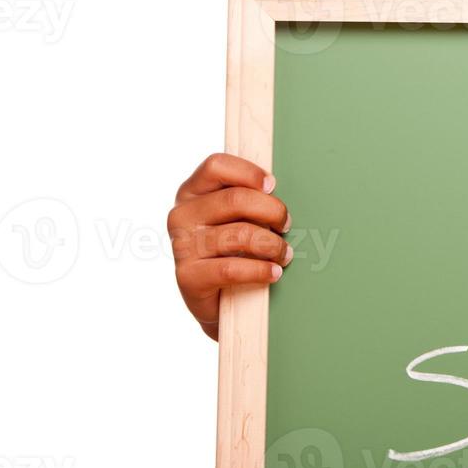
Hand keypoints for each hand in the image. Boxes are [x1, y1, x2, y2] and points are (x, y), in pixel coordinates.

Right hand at [167, 153, 291, 340]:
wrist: (219, 302)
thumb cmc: (234, 250)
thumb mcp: (237, 217)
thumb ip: (247, 198)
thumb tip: (274, 187)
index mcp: (192, 192)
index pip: (216, 165)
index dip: (248, 172)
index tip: (272, 185)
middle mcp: (181, 215)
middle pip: (235, 199)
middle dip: (272, 211)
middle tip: (287, 224)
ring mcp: (181, 246)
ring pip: (239, 234)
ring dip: (272, 244)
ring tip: (284, 253)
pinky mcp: (187, 276)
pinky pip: (231, 268)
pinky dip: (260, 270)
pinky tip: (274, 272)